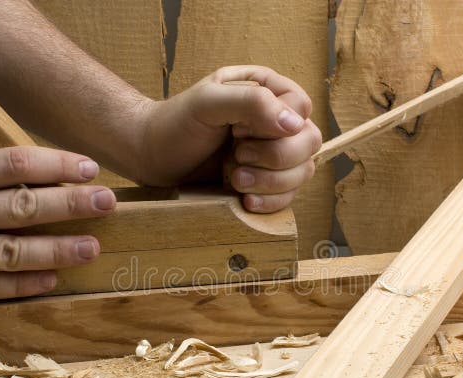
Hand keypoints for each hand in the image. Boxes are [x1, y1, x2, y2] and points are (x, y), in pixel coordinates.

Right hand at [0, 147, 116, 306]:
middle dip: (73, 204)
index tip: (88, 167)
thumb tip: (31, 175)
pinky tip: (53, 279)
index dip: (57, 165)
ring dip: (59, 250)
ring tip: (92, 247)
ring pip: (14, 252)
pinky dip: (26, 284)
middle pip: (23, 207)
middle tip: (107, 202)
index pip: (14, 164)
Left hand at [135, 66, 321, 212]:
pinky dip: (271, 201)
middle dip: (275, 158)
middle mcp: (276, 121)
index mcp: (267, 90)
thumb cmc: (176, 123)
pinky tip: (245, 200)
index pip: (302, 108)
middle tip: (237, 158)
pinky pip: (290, 196)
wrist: (152, 156)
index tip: (237, 131)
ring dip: (272, 182)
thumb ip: (251, 103)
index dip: (277, 126)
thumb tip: (295, 125)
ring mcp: (274, 153)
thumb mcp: (208, 102)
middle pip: (309, 142)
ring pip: (304, 171)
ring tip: (235, 180)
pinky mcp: (267, 182)